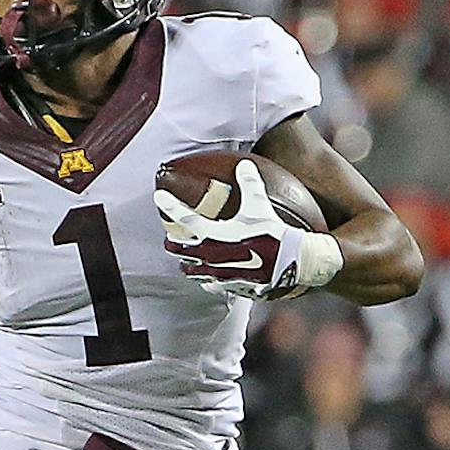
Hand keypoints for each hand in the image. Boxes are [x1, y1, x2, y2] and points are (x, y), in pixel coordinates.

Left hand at [155, 159, 305, 299]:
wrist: (290, 260)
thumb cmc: (272, 233)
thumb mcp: (259, 205)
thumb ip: (249, 183)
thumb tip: (244, 165)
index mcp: (212, 234)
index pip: (183, 218)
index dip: (169, 205)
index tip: (159, 197)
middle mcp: (209, 255)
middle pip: (179, 248)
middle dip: (173, 241)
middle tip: (171, 235)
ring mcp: (216, 272)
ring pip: (190, 270)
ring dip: (186, 262)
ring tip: (185, 257)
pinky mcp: (228, 284)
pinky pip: (208, 284)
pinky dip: (205, 279)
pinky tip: (207, 277)